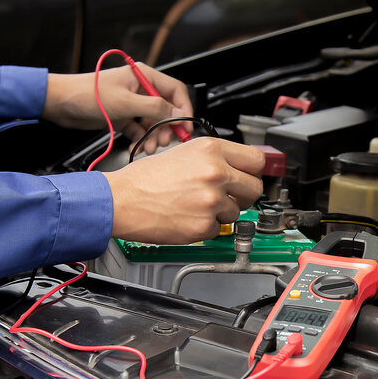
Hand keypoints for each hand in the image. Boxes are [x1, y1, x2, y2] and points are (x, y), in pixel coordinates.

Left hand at [42, 62, 192, 154]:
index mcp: (144, 77)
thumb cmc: (85, 93)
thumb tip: (179, 113)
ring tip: (149, 146)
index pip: (175, 91)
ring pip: (154, 122)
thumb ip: (155, 107)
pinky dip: (141, 139)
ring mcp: (132, 104)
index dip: (183, 109)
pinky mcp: (124, 117)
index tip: (185, 127)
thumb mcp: (125, 101)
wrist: (58, 104)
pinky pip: (140, 130)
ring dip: (153, 136)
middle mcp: (141, 90)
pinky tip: (137, 146)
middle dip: (167, 127)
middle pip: (166, 110)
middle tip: (165, 141)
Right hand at [103, 138, 264, 243]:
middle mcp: (215, 172)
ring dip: (222, 212)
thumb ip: (215, 158)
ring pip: (237, 211)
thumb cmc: (145, 178)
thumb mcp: (184, 152)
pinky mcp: (204, 225)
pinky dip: (206, 226)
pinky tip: (188, 216)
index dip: (254, 171)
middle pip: (255, 188)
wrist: (120, 200)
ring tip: (196, 205)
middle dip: (244, 195)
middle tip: (230, 196)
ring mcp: (212, 200)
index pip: (257, 160)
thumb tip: (238, 167)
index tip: (250, 176)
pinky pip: (219, 228)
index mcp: (211, 149)